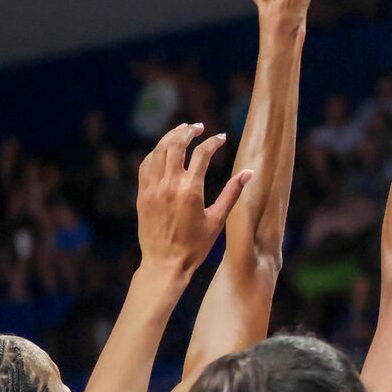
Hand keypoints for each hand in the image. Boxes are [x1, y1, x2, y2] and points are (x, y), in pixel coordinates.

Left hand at [134, 124, 250, 274]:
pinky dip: (156, 152)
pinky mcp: (142, 194)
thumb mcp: (218, 220)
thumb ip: (233, 193)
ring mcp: (153, 188)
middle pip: (176, 144)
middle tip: (198, 127)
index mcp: (191, 191)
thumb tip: (249, 172)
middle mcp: (169, 185)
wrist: (164, 263)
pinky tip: (164, 150)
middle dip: (188, 131)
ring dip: (171, 137)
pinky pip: (146, 164)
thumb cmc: (195, 246)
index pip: (202, 154)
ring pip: (159, 150)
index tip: (222, 138)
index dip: (214, 142)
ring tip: (181, 131)